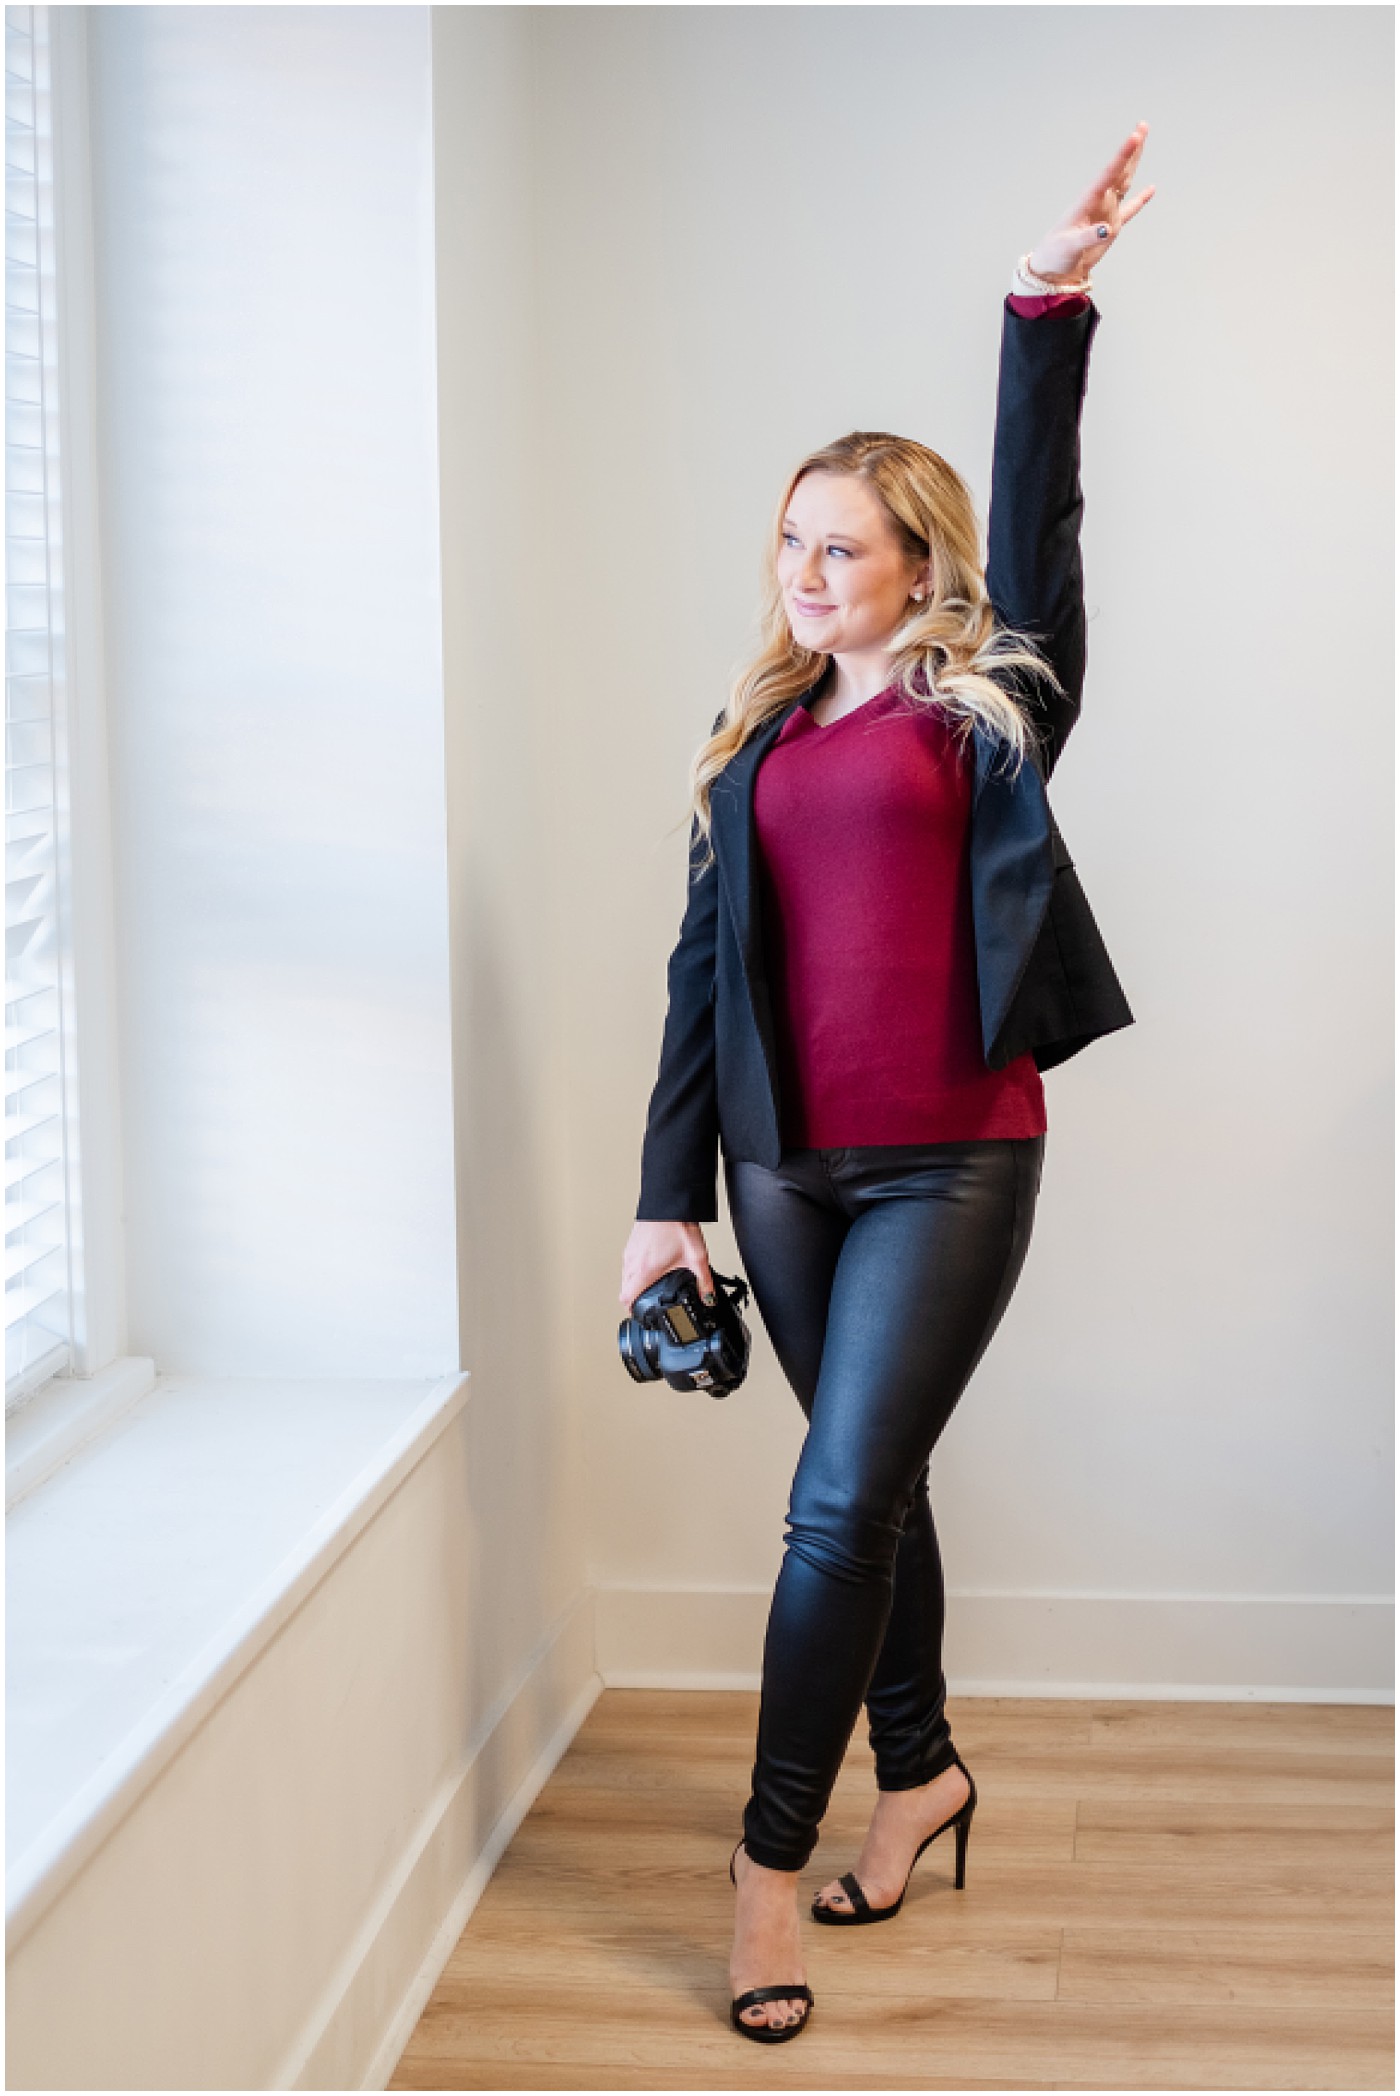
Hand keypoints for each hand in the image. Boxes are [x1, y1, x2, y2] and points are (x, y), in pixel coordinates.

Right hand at [619, 1219, 715, 1310]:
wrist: (670, 1202)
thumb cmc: (678, 1225)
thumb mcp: (697, 1258)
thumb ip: (704, 1281)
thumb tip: (708, 1297)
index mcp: (645, 1269)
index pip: (626, 1298)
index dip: (631, 1311)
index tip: (639, 1314)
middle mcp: (633, 1261)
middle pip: (624, 1289)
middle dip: (634, 1299)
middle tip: (645, 1303)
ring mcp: (630, 1251)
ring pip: (624, 1276)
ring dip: (633, 1284)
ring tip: (649, 1286)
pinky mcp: (632, 1242)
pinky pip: (627, 1263)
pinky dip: (635, 1270)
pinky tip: (650, 1266)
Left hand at [1027, 120, 1155, 284]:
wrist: (1053, 271)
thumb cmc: (1055, 255)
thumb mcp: (1069, 247)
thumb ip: (1089, 237)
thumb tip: (1108, 229)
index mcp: (1087, 202)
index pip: (1108, 175)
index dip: (1122, 156)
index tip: (1135, 136)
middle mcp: (1098, 203)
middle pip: (1118, 172)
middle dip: (1131, 150)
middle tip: (1142, 127)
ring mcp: (1105, 213)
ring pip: (1124, 183)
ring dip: (1133, 163)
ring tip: (1142, 142)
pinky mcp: (1110, 228)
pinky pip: (1129, 210)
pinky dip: (1140, 200)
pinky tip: (1150, 189)